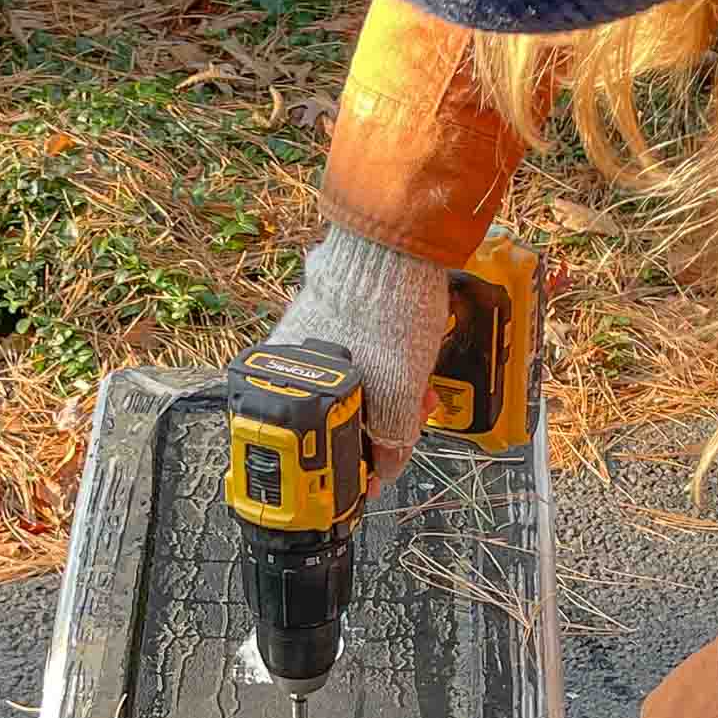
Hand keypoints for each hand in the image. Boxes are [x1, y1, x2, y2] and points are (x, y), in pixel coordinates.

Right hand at [271, 226, 449, 484]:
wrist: (395, 242)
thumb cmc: (388, 312)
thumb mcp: (398, 393)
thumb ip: (390, 440)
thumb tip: (383, 474)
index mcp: (292, 382)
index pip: (322, 439)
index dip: (357, 461)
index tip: (376, 475)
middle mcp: (294, 357)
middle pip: (342, 414)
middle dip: (386, 427)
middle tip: (416, 422)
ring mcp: (312, 329)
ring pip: (356, 386)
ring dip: (395, 399)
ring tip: (425, 393)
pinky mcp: (335, 307)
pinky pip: (360, 355)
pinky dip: (388, 368)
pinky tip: (414, 365)